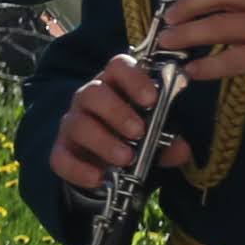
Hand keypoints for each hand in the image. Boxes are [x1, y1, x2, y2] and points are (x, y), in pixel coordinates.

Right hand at [49, 53, 166, 186]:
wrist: (105, 162)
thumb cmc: (132, 136)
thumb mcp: (154, 135)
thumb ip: (168, 139)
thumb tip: (182, 148)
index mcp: (115, 84)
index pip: (118, 66)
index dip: (134, 79)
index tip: (151, 99)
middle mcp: (89, 98)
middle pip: (93, 93)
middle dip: (117, 112)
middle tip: (139, 132)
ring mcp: (72, 123)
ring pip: (77, 124)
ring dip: (103, 141)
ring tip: (125, 158)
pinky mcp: (61, 150)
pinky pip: (61, 157)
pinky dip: (79, 169)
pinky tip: (99, 178)